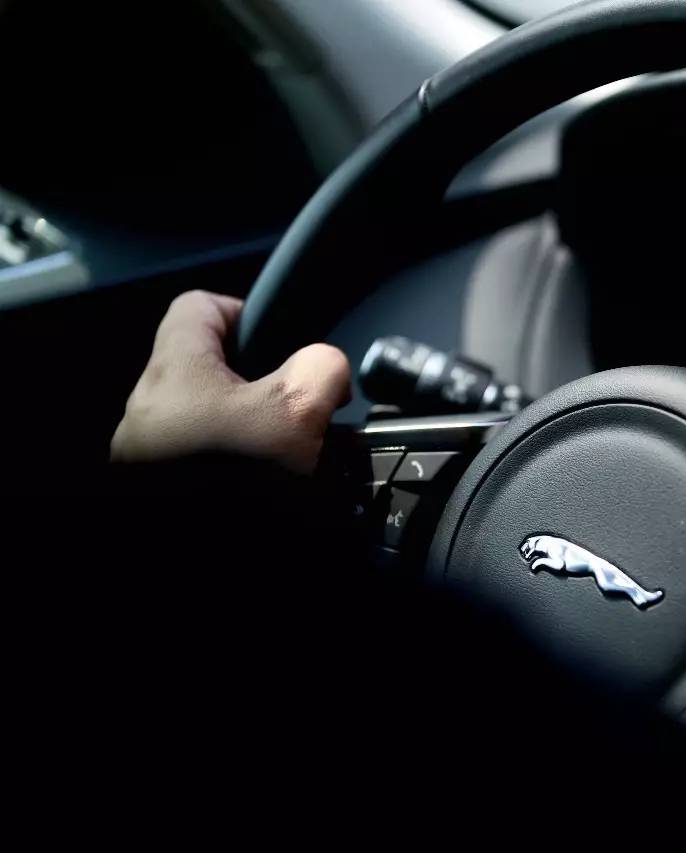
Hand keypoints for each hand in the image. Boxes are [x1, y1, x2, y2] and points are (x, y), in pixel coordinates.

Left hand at [110, 291, 350, 472]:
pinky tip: (264, 486)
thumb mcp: (299, 411)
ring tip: (281, 457)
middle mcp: (151, 409)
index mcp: (175, 370)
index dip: (245, 313)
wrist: (192, 560)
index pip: (200, 308)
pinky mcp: (163, 487)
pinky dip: (234, 467)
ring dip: (247, 434)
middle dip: (258, 388)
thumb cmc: (233, 479)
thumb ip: (322, 369)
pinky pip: (204, 460)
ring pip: (208, 422)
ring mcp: (151, 455)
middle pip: (209, 372)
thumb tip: (328, 368)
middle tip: (294, 411)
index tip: (280, 338)